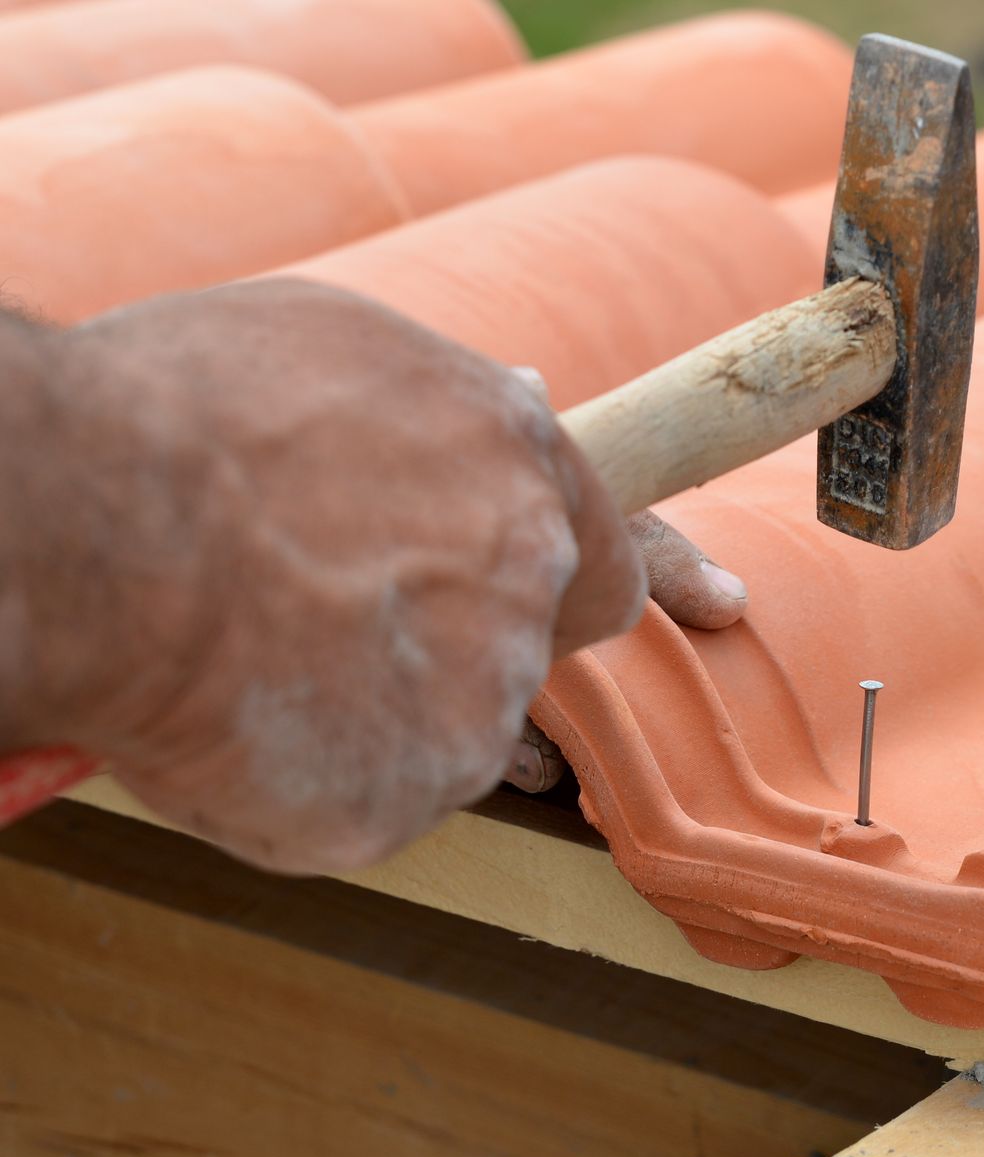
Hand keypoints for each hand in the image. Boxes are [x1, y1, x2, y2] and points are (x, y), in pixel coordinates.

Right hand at [21, 279, 737, 870]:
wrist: (79, 518)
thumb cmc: (176, 415)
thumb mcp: (333, 351)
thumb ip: (447, 408)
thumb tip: (528, 399)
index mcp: (520, 455)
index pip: (627, 544)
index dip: (661, 575)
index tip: (719, 609)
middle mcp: (532, 572)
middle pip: (525, 646)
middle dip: (458, 646)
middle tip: (346, 636)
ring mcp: (484, 685)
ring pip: (447, 726)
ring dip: (377, 710)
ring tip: (266, 666)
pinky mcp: (420, 787)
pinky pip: (381, 793)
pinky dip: (323, 774)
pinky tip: (246, 719)